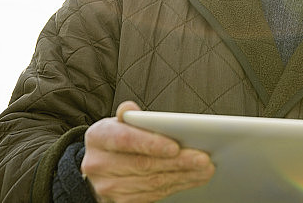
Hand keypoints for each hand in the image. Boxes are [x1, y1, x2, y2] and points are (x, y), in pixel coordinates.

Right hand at [81, 101, 214, 202]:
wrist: (97, 168)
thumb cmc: (114, 139)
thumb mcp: (116, 122)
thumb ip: (128, 116)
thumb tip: (130, 108)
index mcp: (98, 137)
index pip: (126, 140)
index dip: (151, 143)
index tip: (175, 147)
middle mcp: (99, 164)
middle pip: (143, 164)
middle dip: (178, 162)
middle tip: (203, 158)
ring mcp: (108, 186)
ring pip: (151, 182)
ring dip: (182, 176)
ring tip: (204, 169)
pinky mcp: (120, 202)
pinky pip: (153, 195)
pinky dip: (175, 186)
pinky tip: (191, 178)